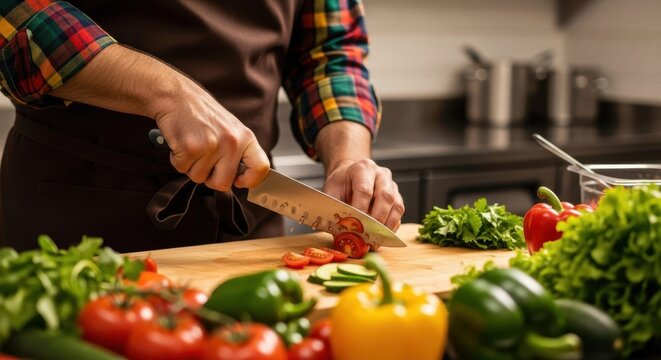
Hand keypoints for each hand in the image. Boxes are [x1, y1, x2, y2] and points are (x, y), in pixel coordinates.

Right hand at [154, 81, 268, 190]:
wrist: (177, 96)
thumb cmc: (203, 114)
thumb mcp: (231, 129)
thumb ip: (239, 152)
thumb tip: (241, 178)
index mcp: (246, 137)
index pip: (261, 168)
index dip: (250, 180)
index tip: (239, 181)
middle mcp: (232, 142)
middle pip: (223, 184)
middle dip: (210, 178)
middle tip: (204, 161)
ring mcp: (211, 146)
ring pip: (199, 178)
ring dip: (191, 167)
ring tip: (192, 145)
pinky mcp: (190, 148)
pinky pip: (182, 169)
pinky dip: (178, 160)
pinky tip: (181, 144)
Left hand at [323, 159, 404, 231]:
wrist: (349, 176)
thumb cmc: (341, 184)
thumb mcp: (331, 192)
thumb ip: (335, 209)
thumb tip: (341, 231)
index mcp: (363, 169)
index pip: (365, 190)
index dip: (360, 210)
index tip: (355, 224)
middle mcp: (381, 175)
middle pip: (385, 196)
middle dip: (377, 219)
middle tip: (369, 234)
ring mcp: (391, 185)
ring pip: (396, 205)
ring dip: (387, 225)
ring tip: (376, 238)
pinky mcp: (397, 197)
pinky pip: (399, 213)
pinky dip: (392, 226)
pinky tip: (382, 236)